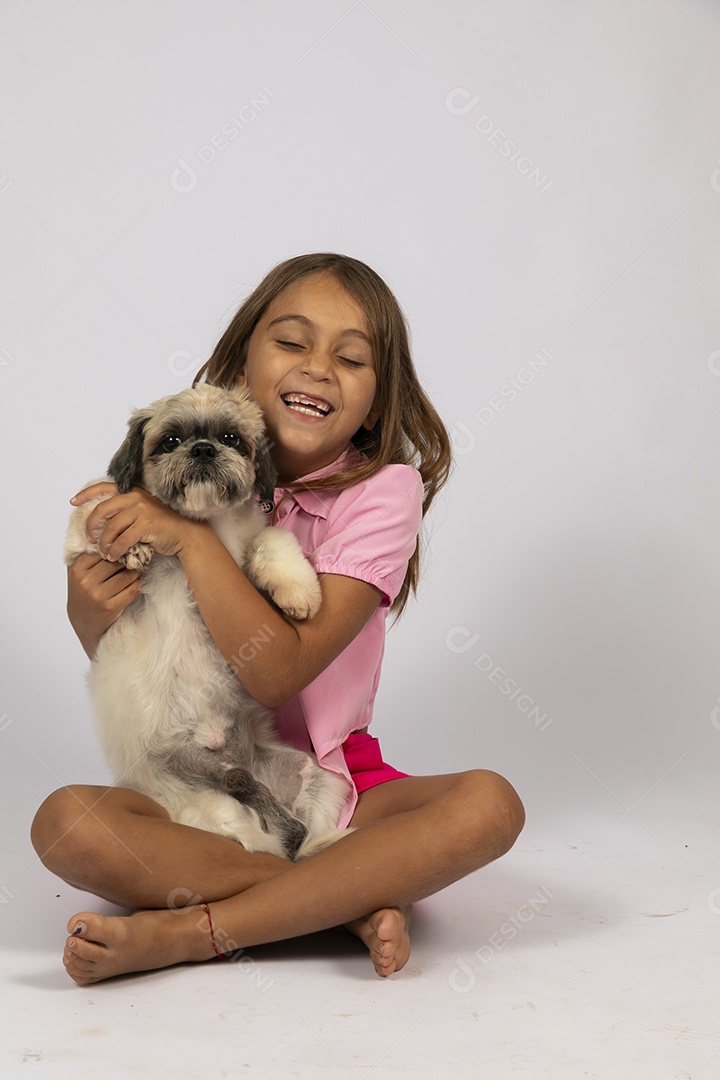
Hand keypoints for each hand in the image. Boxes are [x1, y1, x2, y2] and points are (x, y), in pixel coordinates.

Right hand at [67, 552, 141, 658]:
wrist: (83, 621)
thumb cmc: (83, 592)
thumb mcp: (78, 572)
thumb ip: (86, 554)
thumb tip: (102, 532)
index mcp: (78, 569)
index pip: (102, 550)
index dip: (115, 548)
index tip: (125, 545)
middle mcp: (86, 582)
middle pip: (116, 562)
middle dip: (128, 559)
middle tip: (137, 555)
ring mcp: (98, 595)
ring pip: (126, 576)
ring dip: (135, 571)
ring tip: (138, 568)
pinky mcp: (111, 607)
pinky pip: (131, 590)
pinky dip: (137, 584)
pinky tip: (136, 582)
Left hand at [70, 482, 198, 561]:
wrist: (186, 535)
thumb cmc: (164, 526)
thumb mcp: (143, 512)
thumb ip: (125, 510)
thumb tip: (103, 519)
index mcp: (133, 492)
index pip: (104, 487)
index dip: (86, 494)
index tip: (73, 502)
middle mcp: (136, 498)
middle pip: (102, 509)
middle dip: (91, 525)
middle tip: (90, 538)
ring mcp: (141, 510)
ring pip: (111, 527)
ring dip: (104, 543)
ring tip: (103, 553)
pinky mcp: (146, 525)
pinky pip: (123, 540)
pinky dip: (115, 550)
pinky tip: (114, 557)